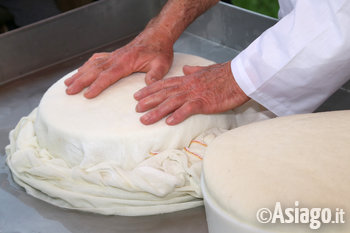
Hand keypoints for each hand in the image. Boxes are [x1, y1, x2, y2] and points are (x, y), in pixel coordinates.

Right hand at [64, 28, 173, 97]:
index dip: (97, 85)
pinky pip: (96, 59)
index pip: (108, 75)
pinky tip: (81, 70)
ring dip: (79, 74)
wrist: (157, 36)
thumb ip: (154, 75)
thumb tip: (148, 86)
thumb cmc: (159, 50)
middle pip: (94, 70)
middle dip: (80, 81)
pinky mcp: (114, 55)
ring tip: (67, 84)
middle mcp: (116, 58)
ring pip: (92, 64)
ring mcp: (114, 56)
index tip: (87, 94)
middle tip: (69, 91)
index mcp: (126, 61)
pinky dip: (86, 65)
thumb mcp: (161, 64)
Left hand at [134, 62, 249, 124]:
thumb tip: (185, 69)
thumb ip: (194, 70)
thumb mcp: (206, 70)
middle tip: (135, 109)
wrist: (240, 76)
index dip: (150, 90)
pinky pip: (188, 109)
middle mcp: (187, 86)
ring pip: (171, 103)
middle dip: (148, 101)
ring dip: (156, 111)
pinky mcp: (204, 102)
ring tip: (144, 119)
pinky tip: (169, 122)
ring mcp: (194, 94)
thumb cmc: (225, 74)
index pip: (164, 84)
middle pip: (163, 94)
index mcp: (187, 80)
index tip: (138, 95)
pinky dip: (178, 115)